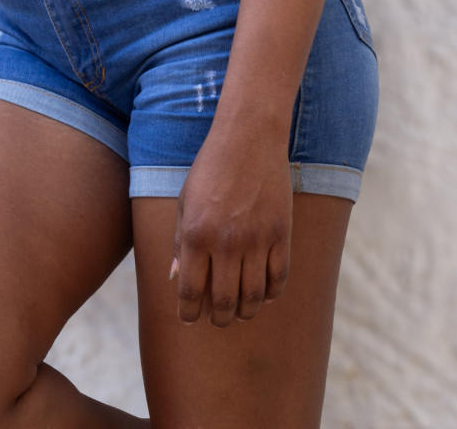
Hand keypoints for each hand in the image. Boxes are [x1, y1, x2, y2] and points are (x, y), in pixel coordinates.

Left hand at [169, 126, 292, 327]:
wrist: (248, 137)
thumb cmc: (210, 168)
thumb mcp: (185, 201)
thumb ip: (179, 243)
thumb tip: (176, 280)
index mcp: (195, 234)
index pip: (191, 292)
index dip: (189, 312)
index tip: (190, 318)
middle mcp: (225, 242)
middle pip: (224, 302)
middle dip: (219, 318)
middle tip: (218, 319)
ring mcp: (256, 240)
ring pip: (253, 297)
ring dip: (246, 312)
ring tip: (240, 311)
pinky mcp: (281, 234)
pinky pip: (278, 278)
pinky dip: (271, 293)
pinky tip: (263, 293)